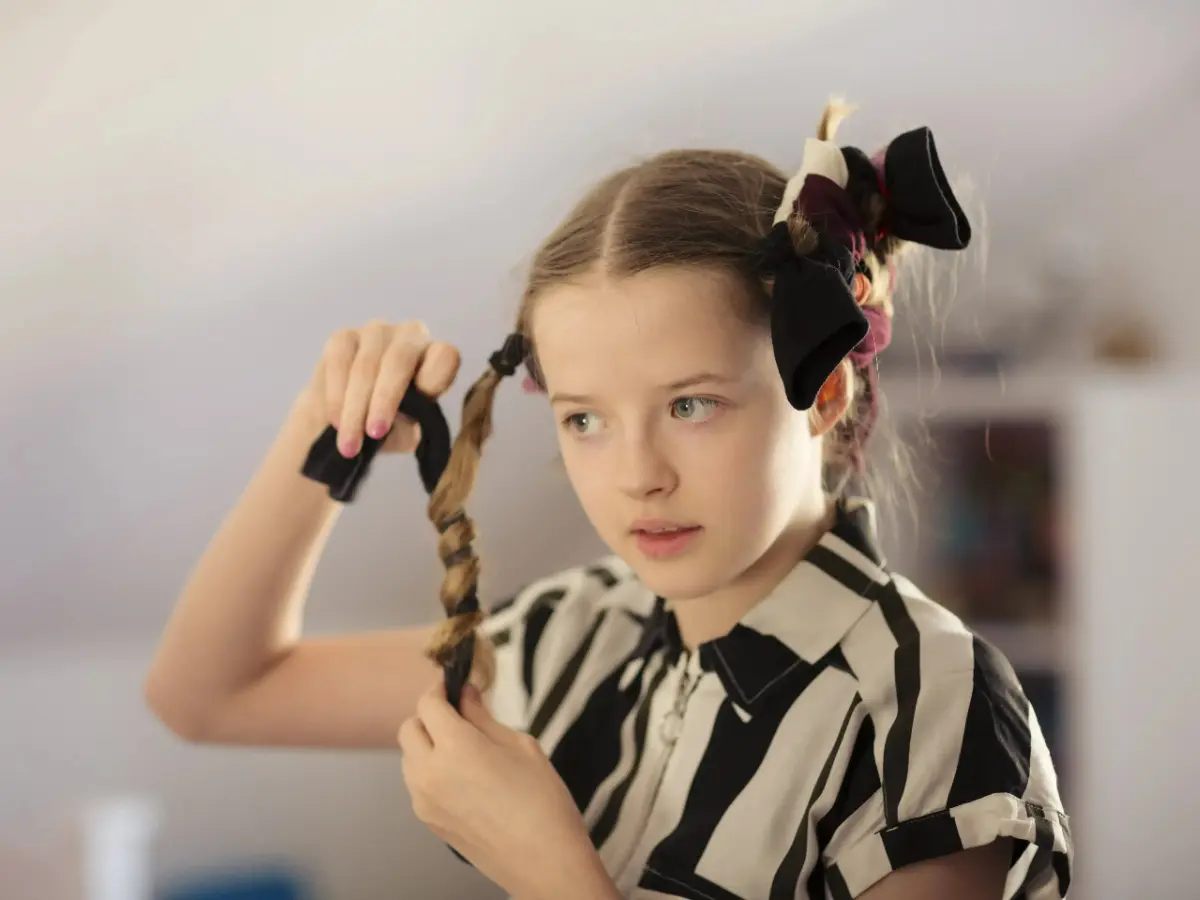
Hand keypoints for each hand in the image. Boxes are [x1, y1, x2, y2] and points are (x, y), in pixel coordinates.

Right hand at [298, 320, 460, 457]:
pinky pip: (339, 363)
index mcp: (437, 356)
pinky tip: (336, 421)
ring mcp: (376, 331)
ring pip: (366, 366)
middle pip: (400, 360)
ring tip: (350, 442)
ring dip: (356, 407)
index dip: (434, 379)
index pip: (445, 357)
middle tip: (373, 434)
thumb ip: (408, 425)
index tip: (416, 414)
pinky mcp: (343, 336)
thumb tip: (400, 416)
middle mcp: (411, 335)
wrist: (345, 421)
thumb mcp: (405, 434)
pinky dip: (337, 396)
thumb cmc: (387, 427)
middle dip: (384, 400)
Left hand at [398, 680, 606, 898]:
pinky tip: (461, 776)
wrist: (544, 861)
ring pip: (409, 758)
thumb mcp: (520, 746)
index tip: (453, 684)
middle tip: (457, 713)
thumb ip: (484, 718)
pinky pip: (417, 784)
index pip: (428, 705)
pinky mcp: (429, 822)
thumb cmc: (542, 800)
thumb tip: (466, 694)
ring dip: (426, 744)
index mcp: (454, 747)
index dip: (439, 689)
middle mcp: (429, 773)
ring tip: (461, 746)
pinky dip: (429, 770)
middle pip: (409, 729)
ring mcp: (424, 801)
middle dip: (429, 715)